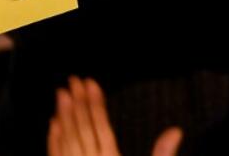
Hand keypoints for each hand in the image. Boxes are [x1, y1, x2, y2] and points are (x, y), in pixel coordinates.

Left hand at [47, 76, 181, 155]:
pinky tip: (53, 124)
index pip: (101, 128)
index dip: (96, 104)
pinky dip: (53, 139)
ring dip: (63, 116)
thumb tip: (175, 132)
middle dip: (77, 103)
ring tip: (61, 94)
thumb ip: (161, 155)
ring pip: (65, 140)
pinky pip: (54, 155)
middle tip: (73, 81)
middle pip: (82, 129)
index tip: (91, 83)